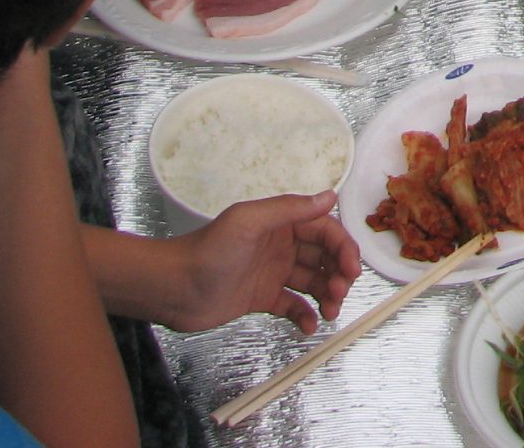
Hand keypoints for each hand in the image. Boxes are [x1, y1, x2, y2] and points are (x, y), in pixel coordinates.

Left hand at [163, 191, 359, 335]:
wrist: (172, 288)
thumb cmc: (208, 251)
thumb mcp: (249, 222)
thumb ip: (290, 209)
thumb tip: (331, 196)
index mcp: (281, 223)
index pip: (325, 230)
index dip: (343, 248)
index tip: (351, 270)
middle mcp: (281, 245)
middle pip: (324, 257)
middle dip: (338, 274)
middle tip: (339, 295)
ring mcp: (273, 273)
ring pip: (313, 281)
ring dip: (327, 295)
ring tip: (330, 313)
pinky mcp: (262, 298)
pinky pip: (293, 305)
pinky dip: (304, 315)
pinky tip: (308, 326)